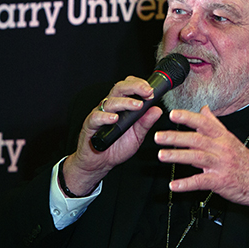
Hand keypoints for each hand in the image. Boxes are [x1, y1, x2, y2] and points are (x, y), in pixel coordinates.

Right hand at [62, 76, 162, 195]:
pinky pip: (96, 117)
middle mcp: (111, 107)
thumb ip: (145, 123)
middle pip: (120, 88)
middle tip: (147, 92)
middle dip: (135, 87)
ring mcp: (100, 114)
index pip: (129, 86)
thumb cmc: (117, 146)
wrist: (100, 162)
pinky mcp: (91, 125)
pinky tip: (114, 118)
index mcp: (122, 106)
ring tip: (137, 105)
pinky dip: (105, 116)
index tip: (152, 90)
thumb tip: (157, 110)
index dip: (140, 85)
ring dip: (125, 102)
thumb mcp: (137, 135)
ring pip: (110, 102)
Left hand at [154, 105, 248, 213]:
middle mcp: (221, 149)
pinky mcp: (220, 181)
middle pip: (197, 139)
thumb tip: (204, 110)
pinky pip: (201, 182)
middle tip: (159, 136)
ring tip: (162, 155)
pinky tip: (174, 185)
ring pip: (197, 157)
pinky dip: (186, 184)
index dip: (188, 117)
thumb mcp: (231, 139)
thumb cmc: (244, 161)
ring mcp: (221, 165)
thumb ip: (215, 124)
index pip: (204, 123)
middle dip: (176, 137)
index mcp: (223, 137)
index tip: (172, 114)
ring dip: (178, 156)